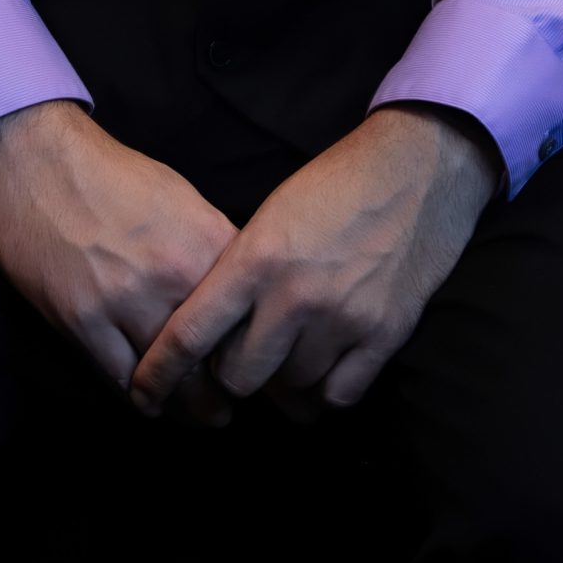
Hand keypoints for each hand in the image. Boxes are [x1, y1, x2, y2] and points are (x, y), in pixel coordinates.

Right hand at [0, 102, 237, 420]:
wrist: (39, 161)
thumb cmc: (114, 177)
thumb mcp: (182, 199)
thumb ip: (213, 249)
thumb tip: (239, 293)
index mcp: (207, 241)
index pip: (249, 317)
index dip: (256, 348)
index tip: (254, 365)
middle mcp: (175, 274)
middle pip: (215, 359)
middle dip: (225, 393)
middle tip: (227, 409)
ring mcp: (126, 301)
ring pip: (171, 381)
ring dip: (186, 407)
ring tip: (198, 416)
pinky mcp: (83, 321)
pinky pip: (122, 381)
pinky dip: (139, 397)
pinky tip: (148, 400)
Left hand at [130, 106, 497, 420]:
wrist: (419, 166)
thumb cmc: (336, 185)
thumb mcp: (272, 215)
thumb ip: (240, 272)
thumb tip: (213, 332)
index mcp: (256, 258)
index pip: (190, 335)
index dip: (159, 373)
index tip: (144, 393)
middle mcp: (295, 295)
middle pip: (239, 377)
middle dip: (233, 374)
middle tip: (243, 358)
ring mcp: (343, 319)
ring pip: (290, 389)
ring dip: (283, 380)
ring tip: (290, 353)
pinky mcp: (385, 335)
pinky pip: (339, 395)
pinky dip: (326, 390)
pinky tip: (324, 368)